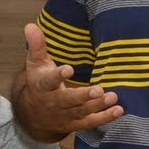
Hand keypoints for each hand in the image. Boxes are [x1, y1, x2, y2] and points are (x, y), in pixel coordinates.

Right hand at [12, 23, 121, 142]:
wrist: (33, 116)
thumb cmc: (38, 83)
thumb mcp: (35, 64)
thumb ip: (37, 45)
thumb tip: (30, 25)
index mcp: (43, 86)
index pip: (49, 81)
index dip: (58, 75)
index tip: (69, 69)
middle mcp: (54, 103)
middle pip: (68, 100)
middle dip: (83, 96)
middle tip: (99, 90)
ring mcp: (65, 115)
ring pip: (81, 112)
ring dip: (98, 106)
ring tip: (113, 97)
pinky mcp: (75, 124)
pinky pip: (90, 122)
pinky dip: (105, 118)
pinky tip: (118, 110)